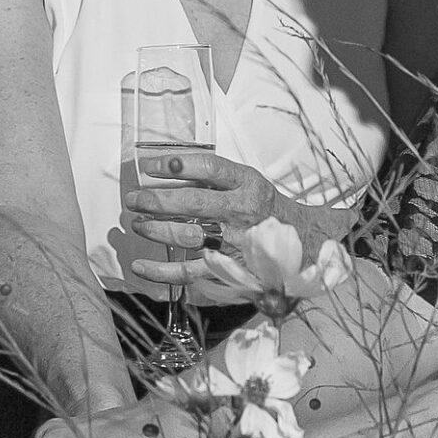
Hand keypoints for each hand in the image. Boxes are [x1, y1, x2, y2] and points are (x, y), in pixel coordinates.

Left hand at [123, 148, 283, 289]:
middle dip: (156, 200)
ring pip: (189, 236)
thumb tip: (168, 169)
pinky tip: (141, 267)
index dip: (175, 165)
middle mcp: (242, 211)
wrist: (303, 241)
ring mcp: (236, 242)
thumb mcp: (248, 181)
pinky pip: (191, 272)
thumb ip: (214, 177)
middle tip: (134, 200)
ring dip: (157, 230)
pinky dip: (162, 272)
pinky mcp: (230, 269)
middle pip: (193, 202)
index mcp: (247, 184)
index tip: (150, 167)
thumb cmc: (265, 208)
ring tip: (137, 225)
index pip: (208, 168)